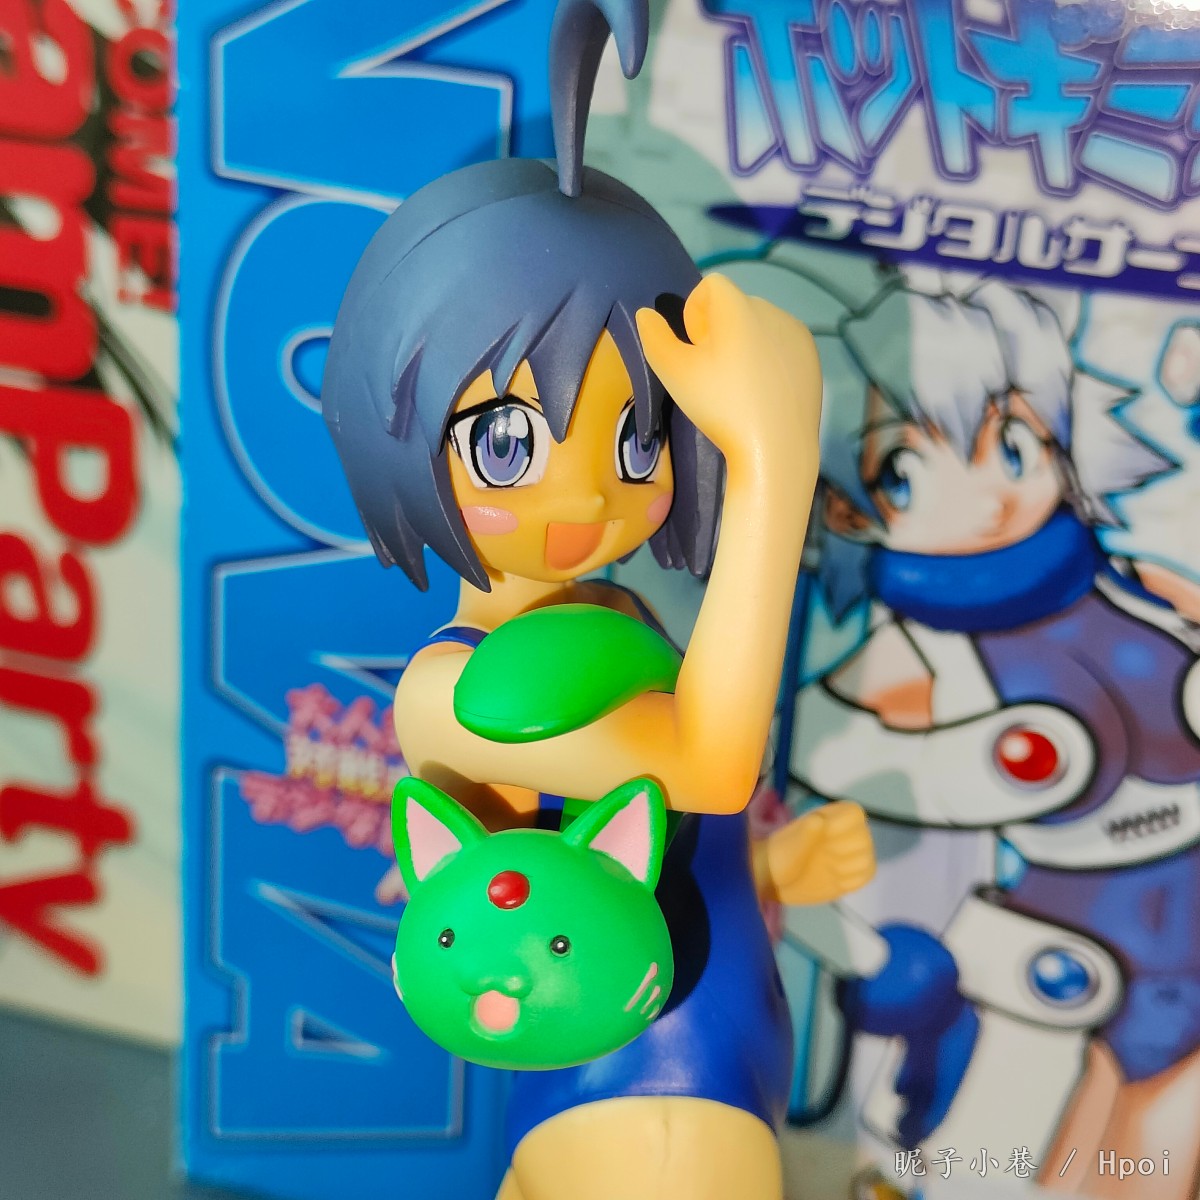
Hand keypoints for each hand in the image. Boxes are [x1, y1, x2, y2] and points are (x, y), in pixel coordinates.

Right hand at [635, 273, 820, 475]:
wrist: (775, 449)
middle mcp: (773, 312)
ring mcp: (796, 335)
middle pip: (736, 304)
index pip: (711, 284)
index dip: (694, 312)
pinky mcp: (811, 359)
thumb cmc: (720, 407)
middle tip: (713, 371)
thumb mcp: (674, 373)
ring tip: (738, 384)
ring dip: (743, 342)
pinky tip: (762, 392)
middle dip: (719, 328)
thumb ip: (654, 337)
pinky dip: (768, 358)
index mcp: (739, 308)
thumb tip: (646, 315)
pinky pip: (781, 345)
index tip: (695, 348)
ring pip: (760, 325)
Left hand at [762, 801, 874, 905]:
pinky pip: (867, 875)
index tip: (826, 835)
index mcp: (830, 817)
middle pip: (865, 838)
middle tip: (825, 855)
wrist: (775, 880)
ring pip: (867, 858)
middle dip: (846, 851)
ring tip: (829, 868)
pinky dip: (853, 881)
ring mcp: (847, 855)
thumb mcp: (790, 844)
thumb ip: (806, 831)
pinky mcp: (850, 874)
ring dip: (849, 868)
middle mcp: (842, 834)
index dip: (845, 826)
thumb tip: (820, 819)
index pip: (855, 813)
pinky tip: (835, 880)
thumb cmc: (781, 855)